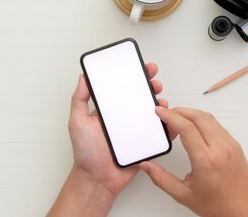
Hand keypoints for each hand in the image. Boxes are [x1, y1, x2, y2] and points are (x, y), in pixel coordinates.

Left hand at [49, 63, 171, 215]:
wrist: (97, 180)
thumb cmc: (86, 154)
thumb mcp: (77, 123)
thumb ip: (79, 100)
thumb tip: (82, 78)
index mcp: (108, 111)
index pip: (122, 88)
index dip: (131, 76)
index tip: (139, 67)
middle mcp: (123, 119)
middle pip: (140, 97)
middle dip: (149, 86)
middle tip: (154, 81)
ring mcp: (135, 131)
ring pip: (152, 113)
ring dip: (161, 105)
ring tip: (162, 101)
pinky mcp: (144, 144)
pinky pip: (159, 133)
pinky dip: (167, 126)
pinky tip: (170, 121)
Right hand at [139, 107, 247, 216]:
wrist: (243, 210)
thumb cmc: (219, 205)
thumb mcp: (183, 194)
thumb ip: (161, 178)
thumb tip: (147, 166)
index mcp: (206, 160)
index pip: (186, 128)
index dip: (170, 116)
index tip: (160, 112)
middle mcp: (220, 149)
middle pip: (197, 116)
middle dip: (179, 111)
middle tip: (166, 114)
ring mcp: (230, 145)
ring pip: (208, 118)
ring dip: (191, 114)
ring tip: (178, 122)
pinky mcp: (235, 145)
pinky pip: (217, 125)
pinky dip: (202, 121)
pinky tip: (194, 128)